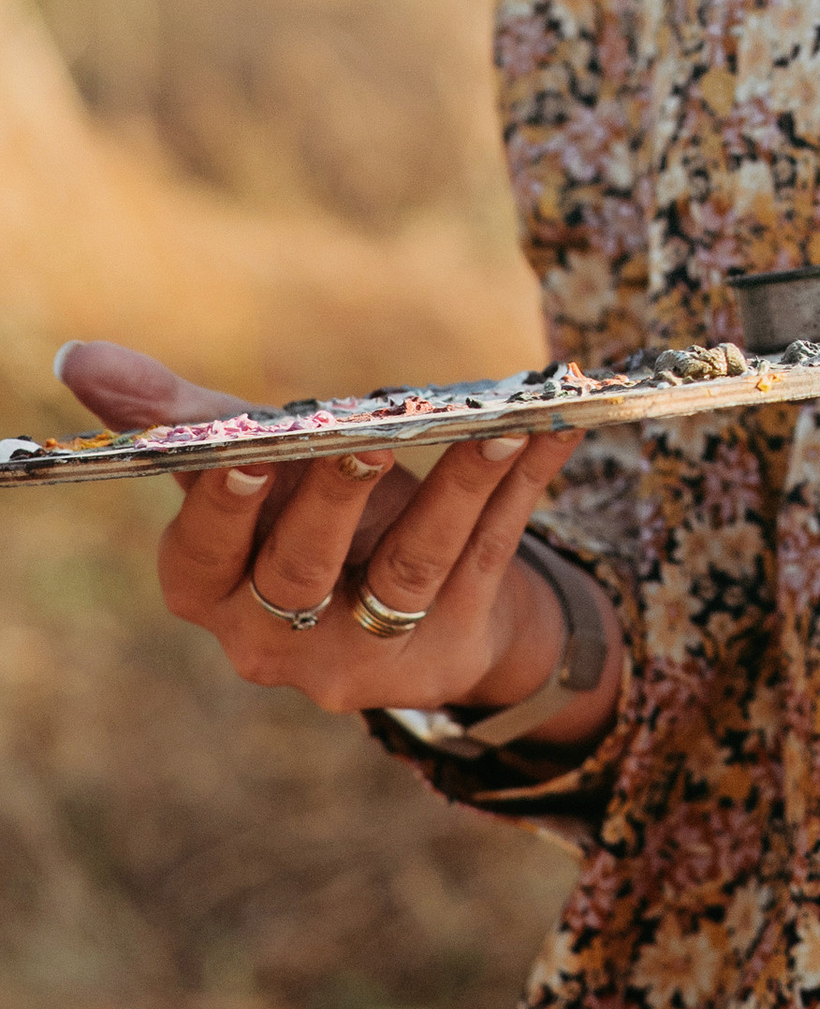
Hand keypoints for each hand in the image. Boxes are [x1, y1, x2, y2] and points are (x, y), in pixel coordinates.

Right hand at [55, 341, 612, 737]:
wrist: (421, 611)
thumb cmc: (315, 518)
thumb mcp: (252, 474)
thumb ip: (182, 419)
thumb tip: (77, 356)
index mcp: (210, 590)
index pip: (202, 552)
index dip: (222, 505)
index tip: (245, 450)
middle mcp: (275, 637)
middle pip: (301, 567)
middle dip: (334, 496)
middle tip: (368, 435)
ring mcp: (364, 652)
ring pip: (410, 565)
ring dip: (458, 486)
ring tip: (497, 423)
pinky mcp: (446, 649)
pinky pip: (489, 555)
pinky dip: (522, 486)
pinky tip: (552, 429)